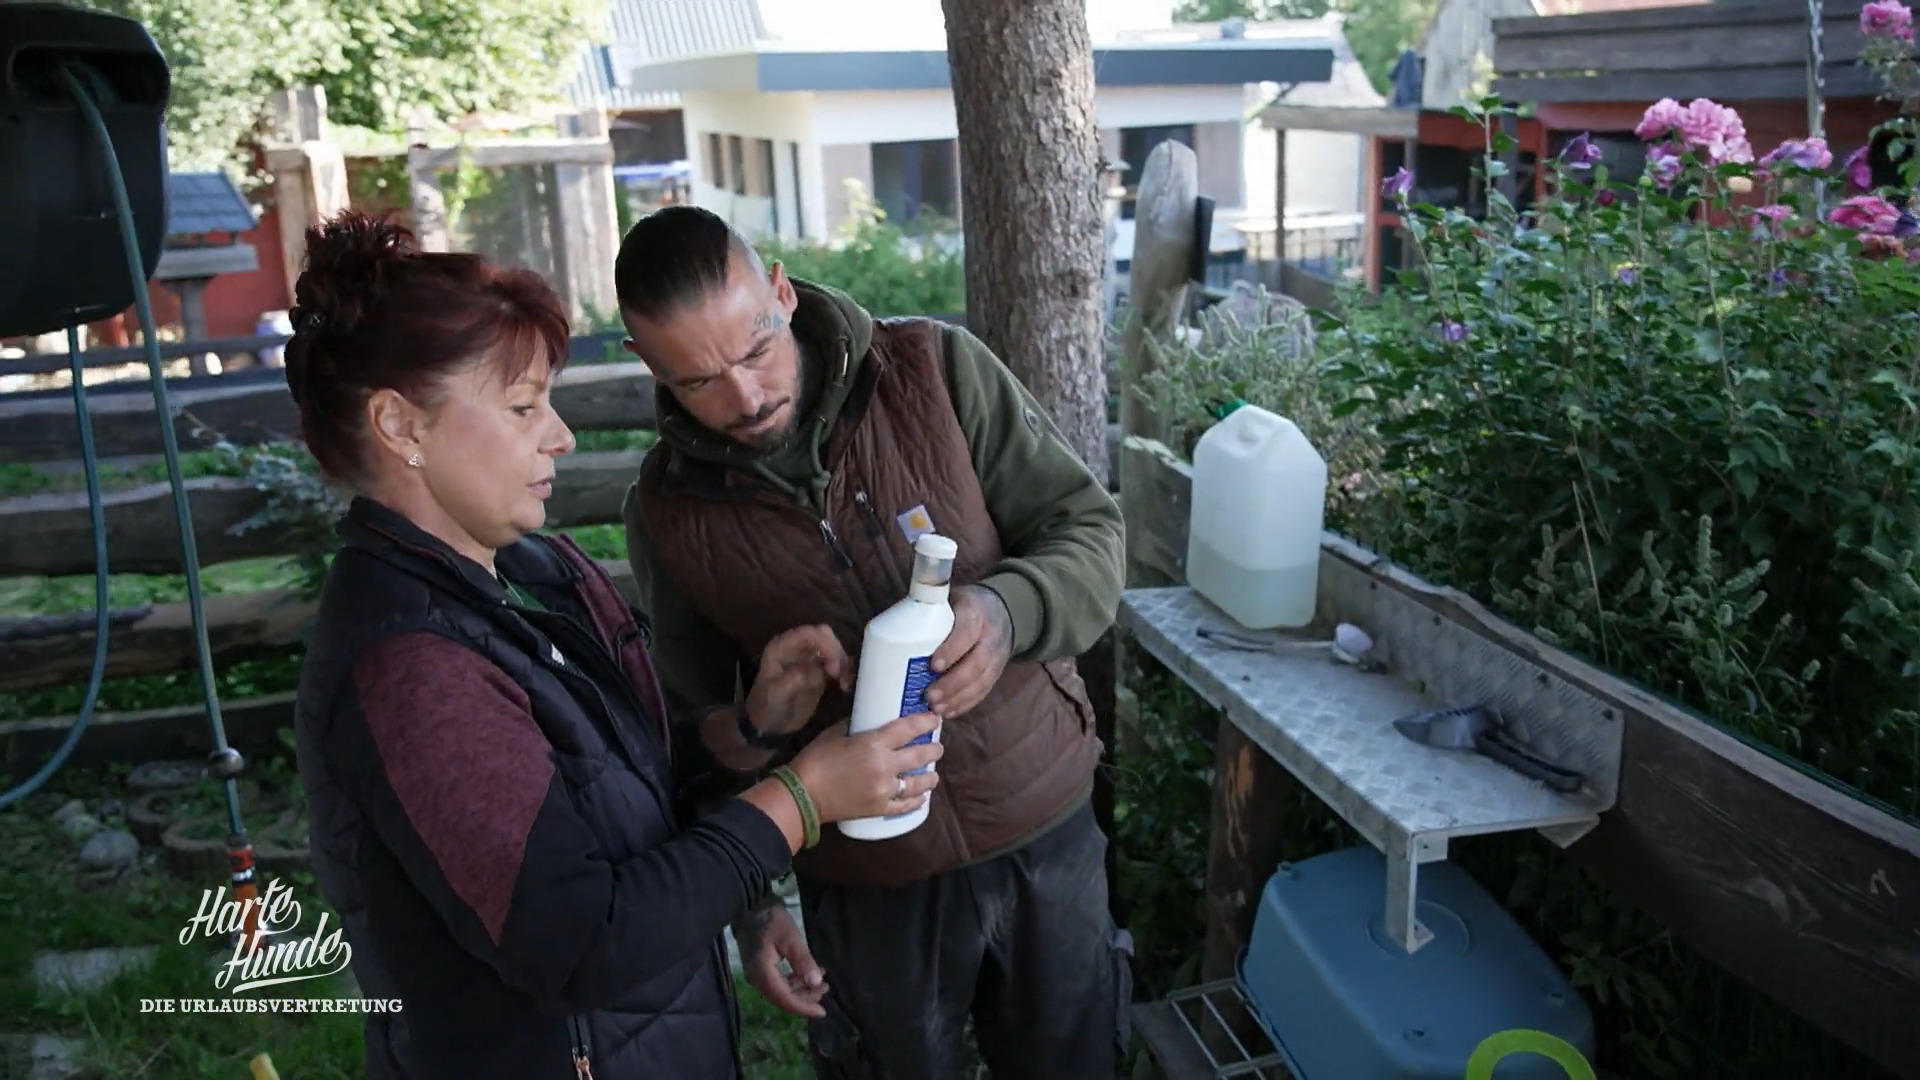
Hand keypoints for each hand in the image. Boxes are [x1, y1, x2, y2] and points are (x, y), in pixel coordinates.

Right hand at [735, 904, 827, 1018]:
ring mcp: (756, 974)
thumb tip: (816, 983)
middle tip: (826, 988)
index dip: (804, 1008)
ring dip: (801, 990)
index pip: (784, 999)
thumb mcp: (790, 938)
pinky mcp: (759, 968)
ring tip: (821, 982)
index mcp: (762, 974)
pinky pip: (777, 983)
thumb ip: (803, 961)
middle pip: (783, 999)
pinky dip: (794, 982)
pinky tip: (806, 974)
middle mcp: (757, 979)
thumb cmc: (771, 919)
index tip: (822, 1012)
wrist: (749, 904)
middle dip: (805, 998)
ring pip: (781, 992)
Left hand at [747, 625, 851, 736]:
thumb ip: (796, 678)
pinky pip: (837, 663)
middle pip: (825, 636)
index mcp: (782, 647)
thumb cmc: (767, 706)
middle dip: (836, 653)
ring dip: (843, 663)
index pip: (808, 633)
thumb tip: (818, 669)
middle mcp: (796, 647)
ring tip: (843, 684)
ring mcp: (809, 658)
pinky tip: (845, 686)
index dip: (826, 645)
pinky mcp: (819, 670)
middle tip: (839, 676)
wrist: (769, 725)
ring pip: (834, 648)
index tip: (834, 668)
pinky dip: (845, 671)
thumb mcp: (777, 693)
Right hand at [790, 714, 943, 823]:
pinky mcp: (880, 809)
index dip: (926, 722)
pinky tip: (922, 797)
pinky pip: (905, 805)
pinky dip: (917, 801)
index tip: (935, 719)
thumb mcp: (836, 733)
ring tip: (934, 774)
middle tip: (938, 746)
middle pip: (920, 755)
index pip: (909, 729)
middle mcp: (885, 767)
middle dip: (934, 749)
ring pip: (918, 783)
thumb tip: (870, 716)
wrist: (803, 795)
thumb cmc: (815, 759)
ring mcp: (884, 790)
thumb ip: (857, 724)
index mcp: (874, 744)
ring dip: (930, 777)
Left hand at [925, 585, 1012, 717]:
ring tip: (936, 709)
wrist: (997, 611)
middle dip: (952, 683)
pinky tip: (948, 712)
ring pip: (981, 681)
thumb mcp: (945, 601)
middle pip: (976, 663)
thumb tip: (880, 644)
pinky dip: (965, 704)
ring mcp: (996, 657)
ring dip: (958, 698)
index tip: (933, 666)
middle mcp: (990, 636)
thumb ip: (922, 616)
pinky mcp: (996, 673)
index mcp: (974, 613)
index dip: (952, 650)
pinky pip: (983, 691)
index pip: (966, 632)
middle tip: (929, 696)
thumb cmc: (960, 608)